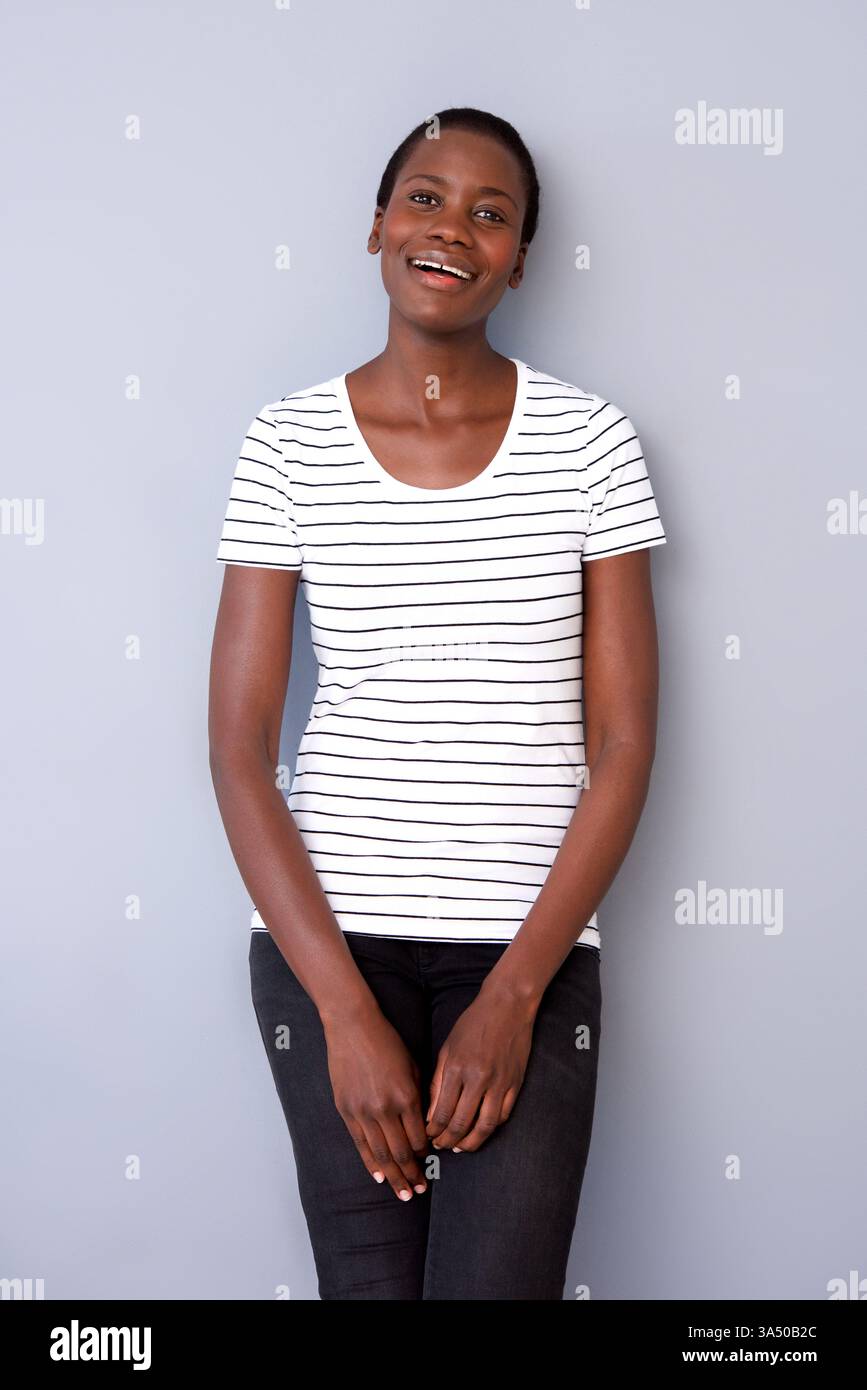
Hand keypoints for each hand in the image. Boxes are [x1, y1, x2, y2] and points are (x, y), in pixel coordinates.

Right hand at [322, 1004, 430, 1201]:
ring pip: (381, 1154)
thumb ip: (419, 1096)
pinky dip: (371, 1163)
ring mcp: (364, 1111)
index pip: (419, 1137)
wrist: (353, 1026)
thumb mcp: (412, 1066)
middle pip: (401, 1152)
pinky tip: (379, 1177)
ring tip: (403, 1193)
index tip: (430, 1162)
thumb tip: (425, 1124)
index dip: (425, 1154)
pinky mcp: (346, 1110)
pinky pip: (360, 1144)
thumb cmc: (387, 1042)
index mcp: (407, 1096)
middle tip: (419, 1190)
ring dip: (393, 1177)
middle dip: (411, 1174)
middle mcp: (386, 1108)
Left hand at [425, 983, 536, 1152]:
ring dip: (471, 1143)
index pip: (442, 1112)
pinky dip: (491, 1128)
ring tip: (460, 1147)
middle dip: (448, 1141)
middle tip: (441, 1147)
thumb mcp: (448, 1048)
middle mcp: (478, 1079)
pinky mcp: (515, 1084)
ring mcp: (500, 1083)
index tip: (428, 1137)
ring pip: (485, 1126)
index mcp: (457, 1068)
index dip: (434, 1131)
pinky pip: (503, 1115)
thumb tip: (432, 1114)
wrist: (508, 1006)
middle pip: (461, 1123)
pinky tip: (481, 1132)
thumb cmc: (474, 1023)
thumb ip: (438, 1082)